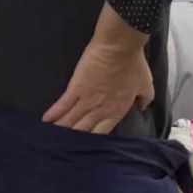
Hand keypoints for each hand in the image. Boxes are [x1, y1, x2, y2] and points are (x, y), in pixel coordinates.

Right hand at [43, 4, 152, 133]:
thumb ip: (144, 100)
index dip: (94, 139)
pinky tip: (46, 121)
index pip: (103, 131)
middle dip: (74, 139)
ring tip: (53, 137)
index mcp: (118, 110)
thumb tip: (142, 108)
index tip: (87, 145)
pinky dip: (54, 113)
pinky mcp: (76, 88)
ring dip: (62, 129)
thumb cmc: (134, 64)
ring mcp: (87, 100)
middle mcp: (101, 109)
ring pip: (71, 120)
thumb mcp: (146, 85)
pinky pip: (63, 104)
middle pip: (84, 130)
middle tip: (64, 145)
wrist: (119, 47)